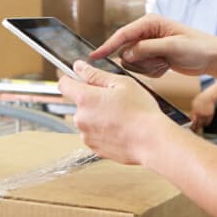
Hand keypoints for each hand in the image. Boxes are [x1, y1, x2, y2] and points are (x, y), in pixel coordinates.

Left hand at [58, 60, 172, 164]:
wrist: (151, 142)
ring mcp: (86, 135)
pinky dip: (104, 131)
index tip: (81, 79)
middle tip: (115, 100)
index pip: (64, 84)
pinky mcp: (94, 149)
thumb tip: (79, 67)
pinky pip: (94, 135)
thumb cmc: (141, 112)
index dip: (72, 79)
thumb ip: (96, 75)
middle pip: (79, 103)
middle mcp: (81, 118)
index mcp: (85, 99)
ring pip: (87, 120)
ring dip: (98, 117)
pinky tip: (120, 129)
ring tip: (121, 117)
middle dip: (92, 100)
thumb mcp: (122, 84)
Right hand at [91, 14, 216, 77]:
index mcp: (150, 23)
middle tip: (161, 61)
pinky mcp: (152, 57)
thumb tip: (126, 54)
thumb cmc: (197, 47)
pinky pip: (142, 69)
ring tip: (166, 63)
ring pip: (133, 63)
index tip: (94, 56)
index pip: (122, 35)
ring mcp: (149, 46)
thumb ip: (148, 49)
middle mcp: (146, 32)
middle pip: (127, 52)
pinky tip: (167, 66)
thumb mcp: (173, 46)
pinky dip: (154, 71)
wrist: (212, 57)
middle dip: (141, 61)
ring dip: (149, 67)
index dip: (107, 46)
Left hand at [190, 92, 216, 133]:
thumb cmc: (199, 100)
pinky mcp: (210, 115)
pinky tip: (204, 122)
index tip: (191, 129)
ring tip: (199, 126)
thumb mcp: (193, 105)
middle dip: (196, 129)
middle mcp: (200, 114)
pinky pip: (208, 122)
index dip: (191, 127)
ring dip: (201, 126)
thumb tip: (191, 119)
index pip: (192, 122)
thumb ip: (192, 112)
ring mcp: (206, 115)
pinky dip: (206, 123)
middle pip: (198, 125)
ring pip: (203, 124)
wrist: (208, 97)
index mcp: (194, 112)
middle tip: (195, 131)